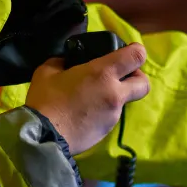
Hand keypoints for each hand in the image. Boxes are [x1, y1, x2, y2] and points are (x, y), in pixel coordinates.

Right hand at [25, 43, 149, 154]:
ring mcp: (113, 115)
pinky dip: (102, 112)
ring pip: (124, 101)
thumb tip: (65, 62)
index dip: (136, 51)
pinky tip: (82, 113)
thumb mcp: (47, 72)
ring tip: (89, 97)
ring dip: (114, 96)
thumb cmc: (45, 100)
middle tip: (119, 76)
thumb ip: (61, 62)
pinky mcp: (106, 131)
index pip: (137, 56)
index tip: (127, 52)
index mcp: (103, 73)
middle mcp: (115, 93)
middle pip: (144, 83)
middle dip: (136, 77)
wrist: (43, 136)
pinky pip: (110, 116)